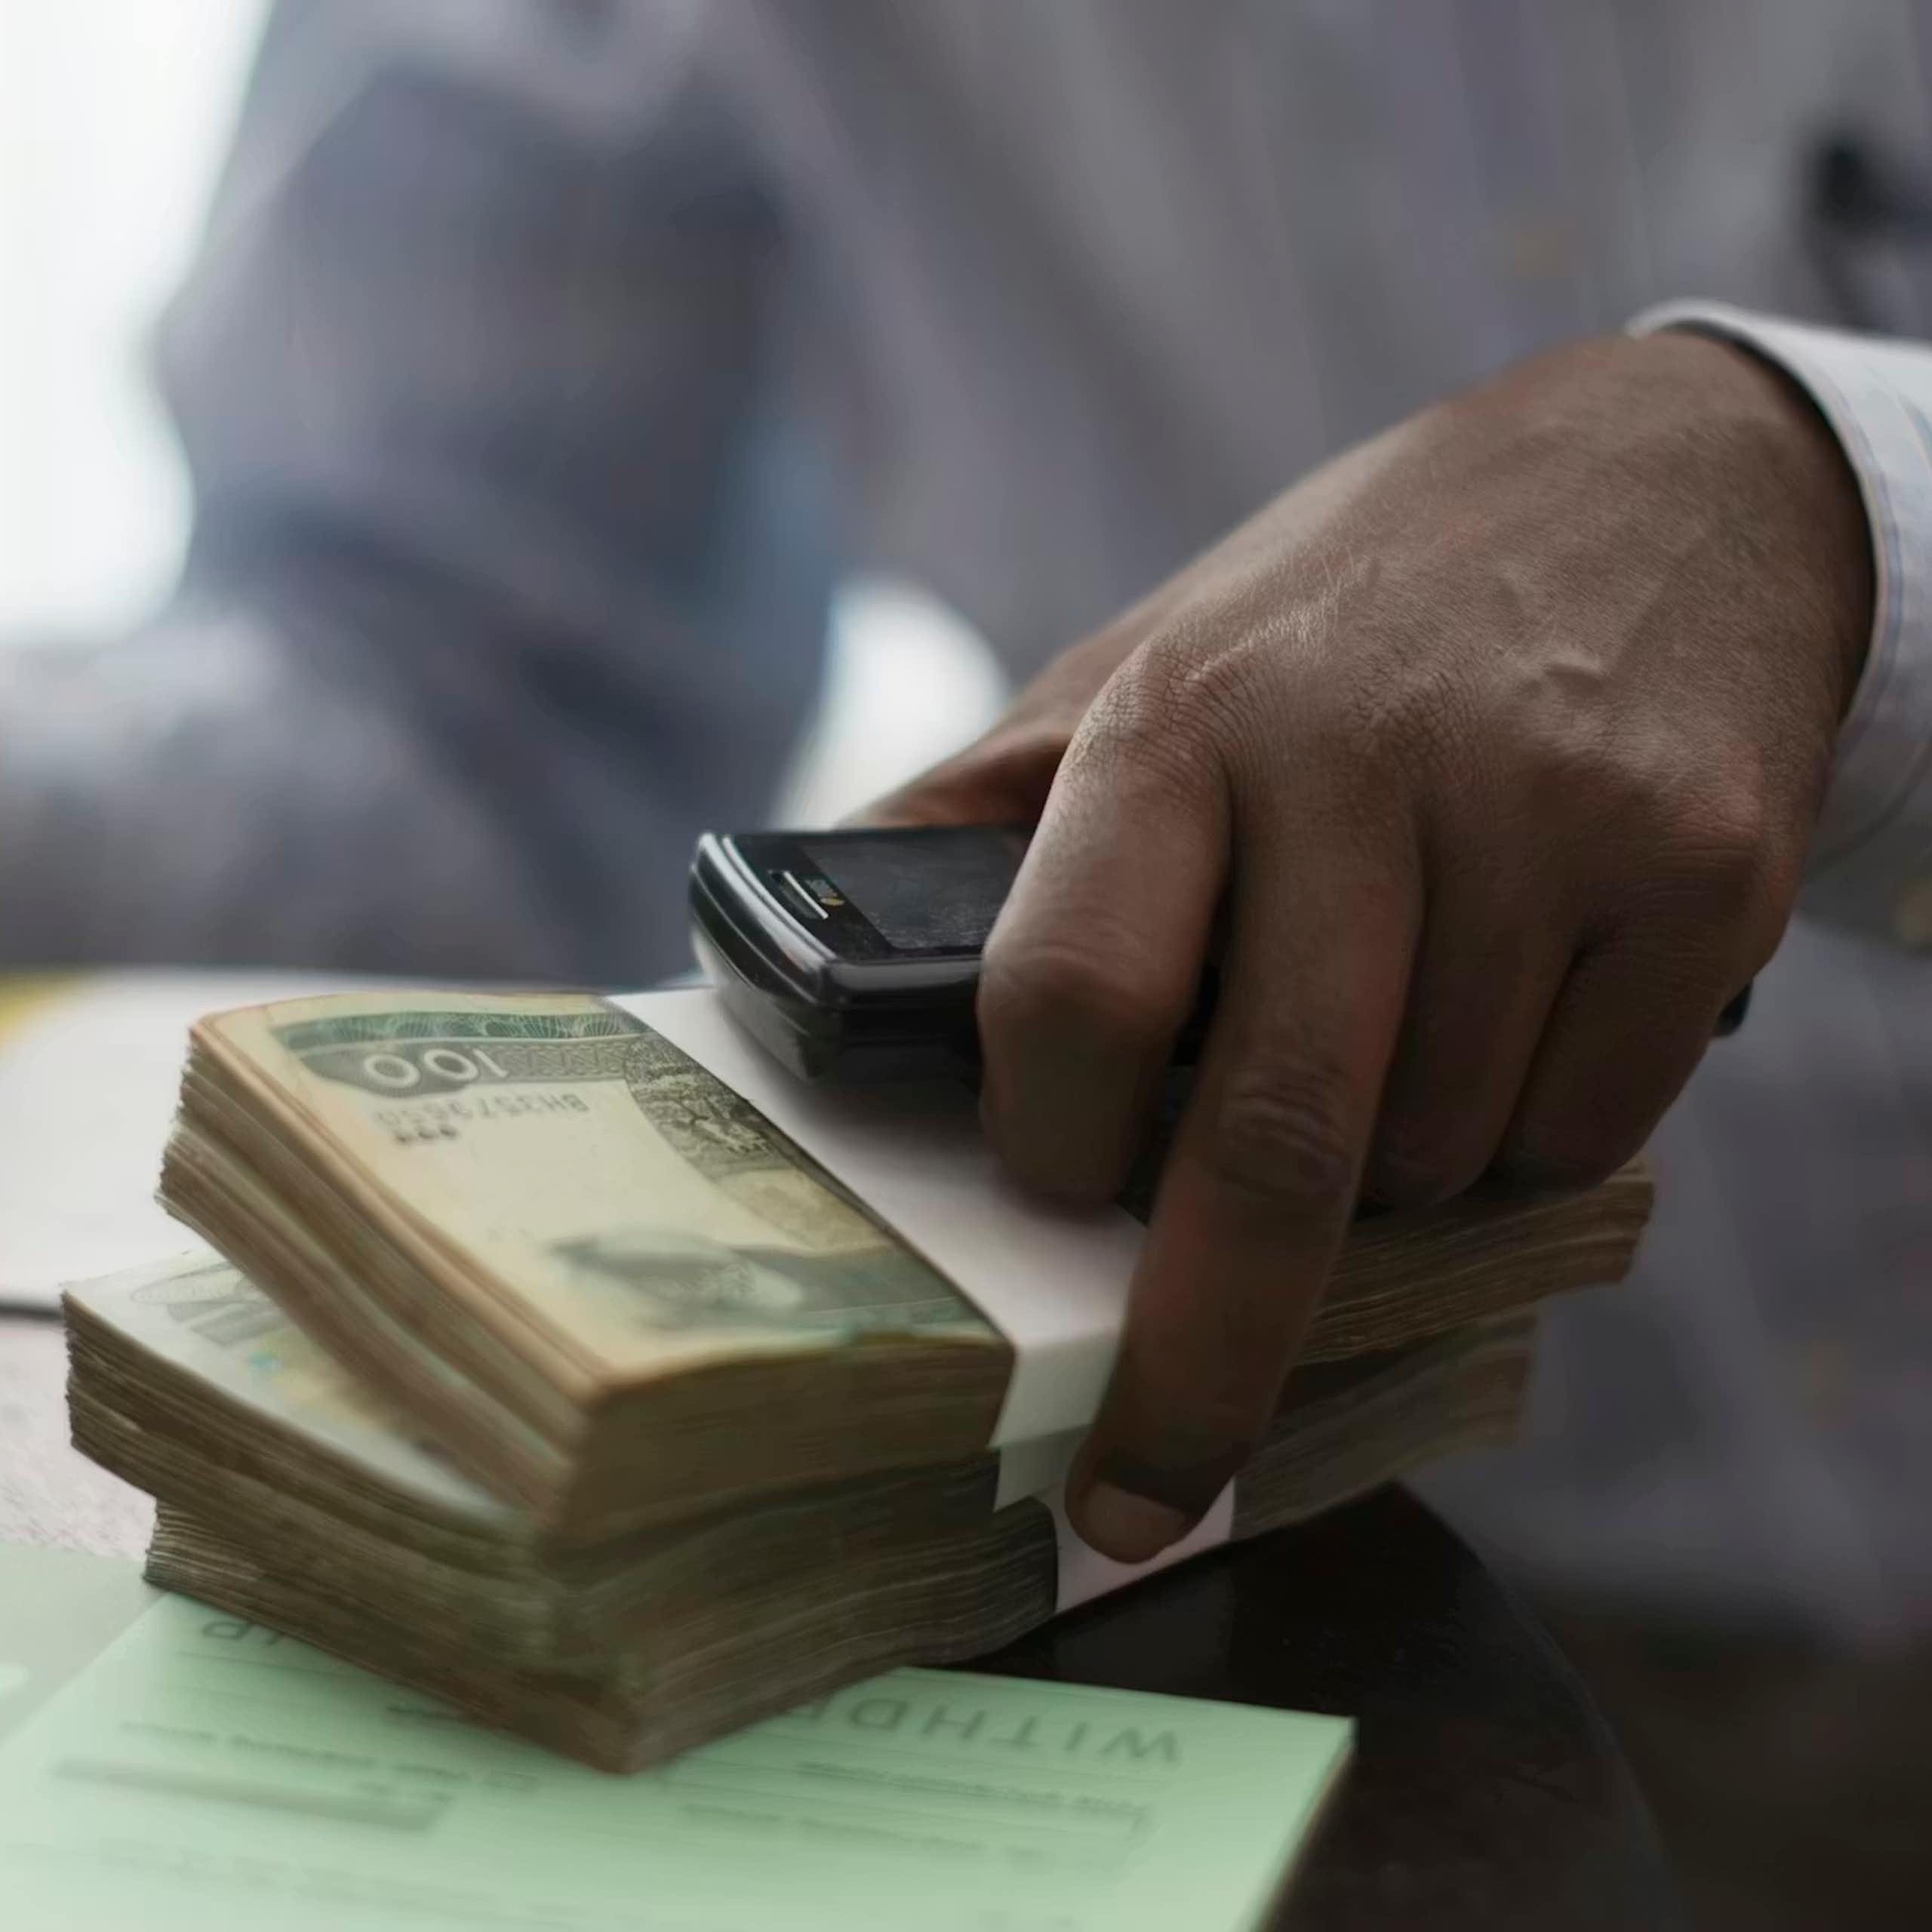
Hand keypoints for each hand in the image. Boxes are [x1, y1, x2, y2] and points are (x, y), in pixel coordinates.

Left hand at [868, 332, 1872, 1560]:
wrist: (1663, 478)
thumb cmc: (1362, 604)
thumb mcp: (1157, 653)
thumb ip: (996, 806)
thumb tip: (810, 941)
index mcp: (1183, 721)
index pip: (1075, 991)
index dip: (1051, 1141)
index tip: (1046, 1205)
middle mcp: (1364, 764)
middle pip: (1268, 1142)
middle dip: (1198, 1361)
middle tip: (1143, 1491)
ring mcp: (1547, 819)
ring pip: (1435, 1158)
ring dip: (1386, 1185)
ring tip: (1387, 1049)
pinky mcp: (1700, 870)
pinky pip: (1581, 1131)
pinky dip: (1524, 1138)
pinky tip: (1514, 1014)